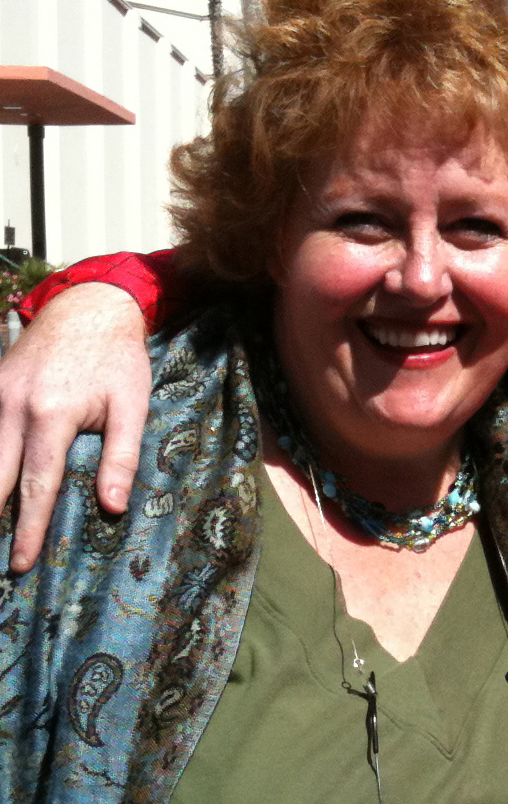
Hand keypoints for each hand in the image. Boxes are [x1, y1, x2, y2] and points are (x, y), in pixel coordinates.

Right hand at [0, 283, 149, 571]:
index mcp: (51, 414)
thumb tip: (113, 507)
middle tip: (0, 559)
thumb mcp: (132, 404)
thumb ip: (120, 456)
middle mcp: (12, 407)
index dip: (30, 527)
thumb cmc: (117, 359)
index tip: (22, 562)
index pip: (37, 484)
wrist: (88, 307)